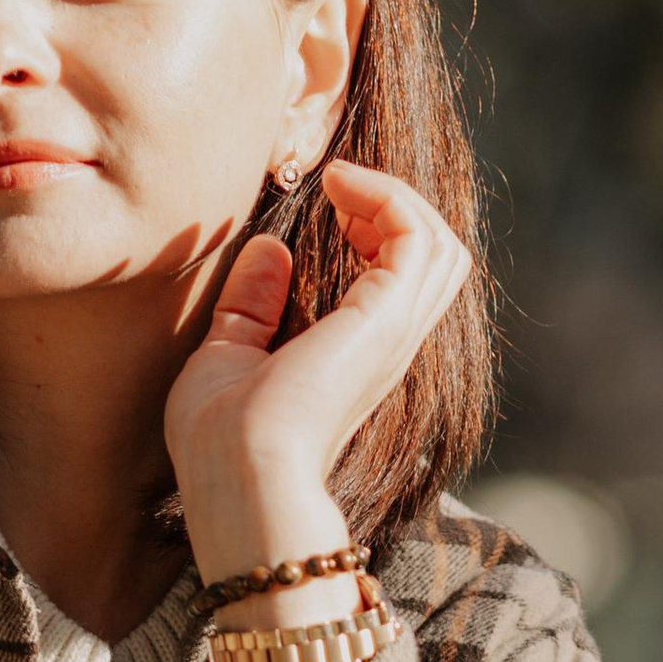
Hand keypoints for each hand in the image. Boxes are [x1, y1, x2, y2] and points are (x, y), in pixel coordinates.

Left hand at [164, 161, 473, 587]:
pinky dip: (386, 199)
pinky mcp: (385, 319)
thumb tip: (268, 250)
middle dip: (395, 208)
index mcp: (359, 356)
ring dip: (394, 198)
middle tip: (338, 190)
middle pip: (438, 258)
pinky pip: (415, 236)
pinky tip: (339, 189)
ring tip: (340, 185)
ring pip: (440, 244)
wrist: (238, 476)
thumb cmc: (222, 442)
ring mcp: (392, 333)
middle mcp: (388, 345)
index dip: (378, 228)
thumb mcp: (228, 355)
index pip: (405, 281)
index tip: (327, 204)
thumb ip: (252, 305)